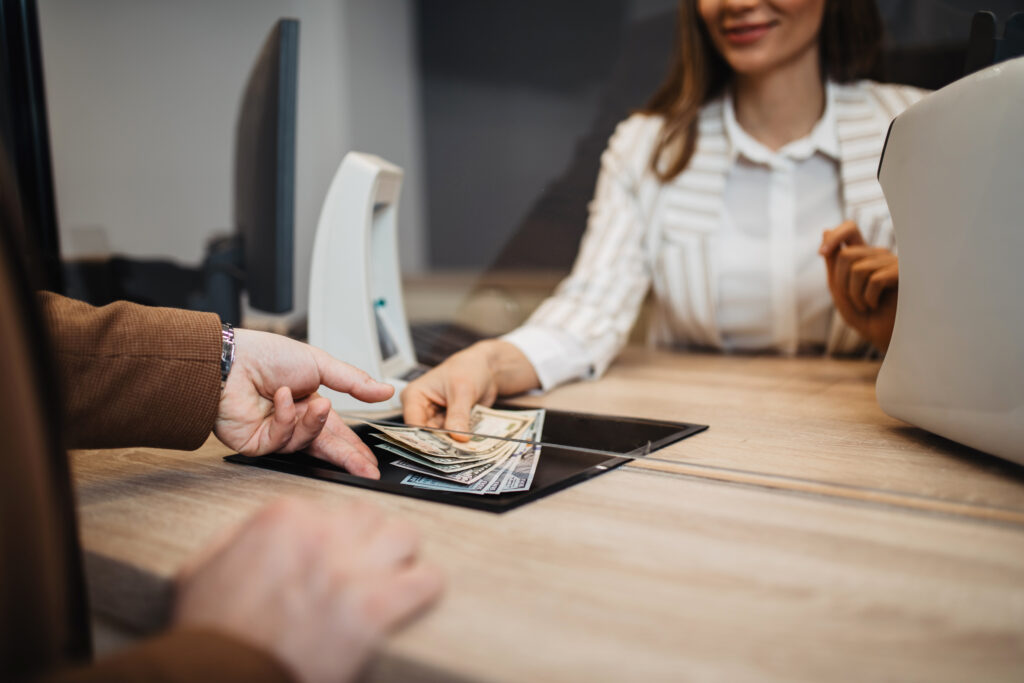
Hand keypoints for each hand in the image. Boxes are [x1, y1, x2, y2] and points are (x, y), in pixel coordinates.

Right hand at [175, 498, 443, 682]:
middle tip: (362, 566)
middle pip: (371, 516)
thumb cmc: (211, 632)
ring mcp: (352, 568)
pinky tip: (410, 600)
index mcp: (284, 519)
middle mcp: (323, 534)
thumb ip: (236, 537)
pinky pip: (427, 579)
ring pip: (405, 537)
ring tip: (390, 578)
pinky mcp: (376, 607)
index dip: (331, 537)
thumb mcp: (202, 569)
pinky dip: (424, 589)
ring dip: (399, 558)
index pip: (330, 508)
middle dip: (367, 540)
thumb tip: (263, 530)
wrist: (223, 677)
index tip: (329, 557)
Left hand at [215, 329, 393, 476]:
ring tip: (317, 403)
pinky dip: (285, 418)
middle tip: (366, 470)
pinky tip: (281, 398)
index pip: (338, 432)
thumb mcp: (320, 363)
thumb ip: (354, 382)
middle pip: (325, 447)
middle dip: (347, 458)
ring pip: (305, 443)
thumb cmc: (266, 355)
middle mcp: (293, 422)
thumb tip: (384, 391)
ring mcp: (275, 434)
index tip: (371, 462)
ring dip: (313, 423)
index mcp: (310, 405)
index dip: (355, 448)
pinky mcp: (256, 444)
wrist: (230, 359)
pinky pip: (280, 441)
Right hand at [401, 340, 538, 441]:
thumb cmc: (468, 369)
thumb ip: (458, 414)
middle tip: (454, 455)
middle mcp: (421, 409)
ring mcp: (435, 419)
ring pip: (439, 438)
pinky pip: (452, 438)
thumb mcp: (463, 390)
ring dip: (451, 445)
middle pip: (425, 434)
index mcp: (415, 396)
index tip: (439, 451)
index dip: (424, 438)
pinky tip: (469, 450)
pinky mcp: (449, 425)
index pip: (413, 423)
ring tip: (463, 453)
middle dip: (440, 444)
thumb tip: (458, 438)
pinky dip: (460, 442)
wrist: (486, 369)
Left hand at [819, 221, 898, 350]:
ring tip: (866, 306)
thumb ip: (834, 264)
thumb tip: (825, 230)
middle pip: (846, 255)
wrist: (888, 339)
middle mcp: (880, 256)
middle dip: (841, 283)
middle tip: (853, 300)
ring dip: (854, 294)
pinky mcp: (905, 274)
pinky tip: (876, 306)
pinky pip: (874, 279)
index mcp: (865, 257)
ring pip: (857, 268)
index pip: (850, 229)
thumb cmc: (866, 317)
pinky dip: (868, 298)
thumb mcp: (842, 291)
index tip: (821, 253)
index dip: (834, 236)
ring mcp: (894, 263)